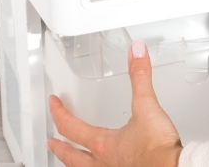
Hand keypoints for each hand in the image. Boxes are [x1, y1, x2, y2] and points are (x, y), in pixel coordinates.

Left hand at [48, 40, 182, 166]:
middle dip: (58, 146)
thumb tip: (136, 53)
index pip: (70, 127)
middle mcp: (102, 163)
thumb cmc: (158, 148)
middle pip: (70, 156)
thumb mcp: (147, 106)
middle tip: (51, 141)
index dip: (58, 113)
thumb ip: (140, 77)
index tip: (54, 104)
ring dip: (71, 163)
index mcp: (103, 143)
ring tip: (68, 161)